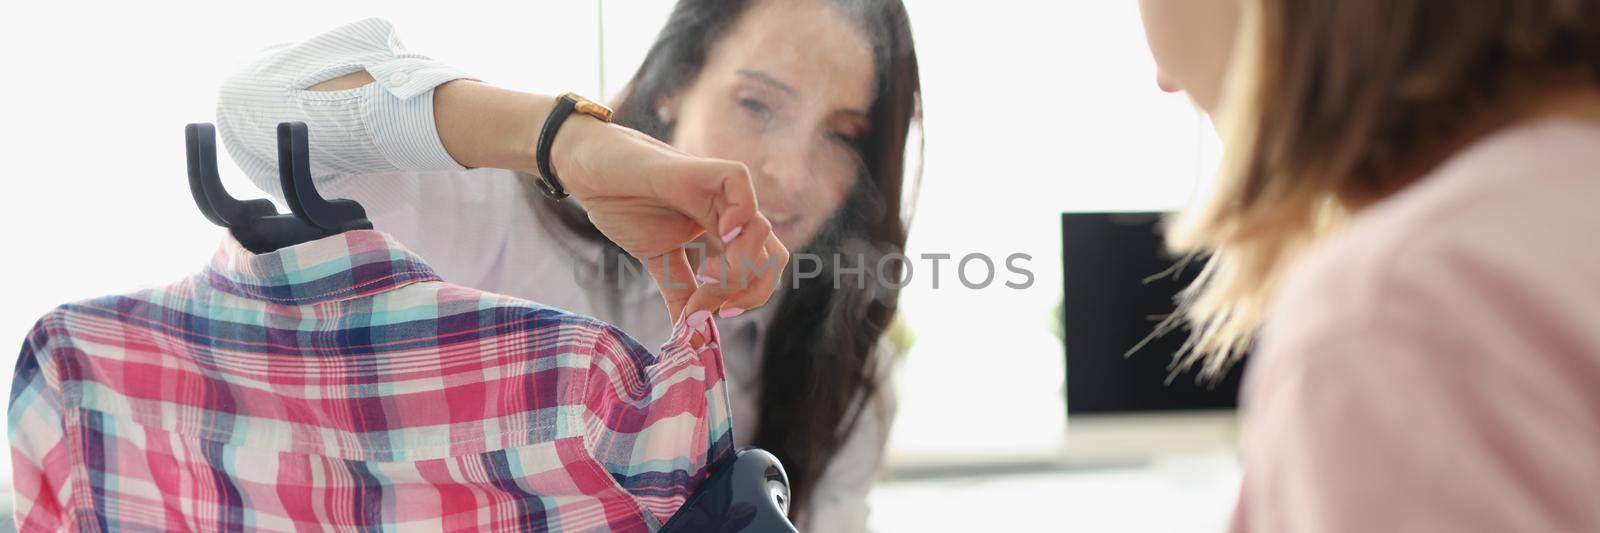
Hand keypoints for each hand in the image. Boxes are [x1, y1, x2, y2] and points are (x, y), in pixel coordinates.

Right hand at [552, 118, 789, 326]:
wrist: (590, 171)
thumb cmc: (624, 206)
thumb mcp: (658, 260)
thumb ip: (679, 295)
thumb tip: (689, 340)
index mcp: (723, 235)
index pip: (762, 271)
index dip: (747, 298)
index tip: (712, 314)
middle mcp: (729, 214)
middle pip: (773, 257)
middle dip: (748, 290)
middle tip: (710, 301)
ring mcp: (720, 192)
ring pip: (762, 230)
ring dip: (740, 265)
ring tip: (705, 273)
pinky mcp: (703, 170)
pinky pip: (741, 186)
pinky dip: (741, 214)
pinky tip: (720, 232)